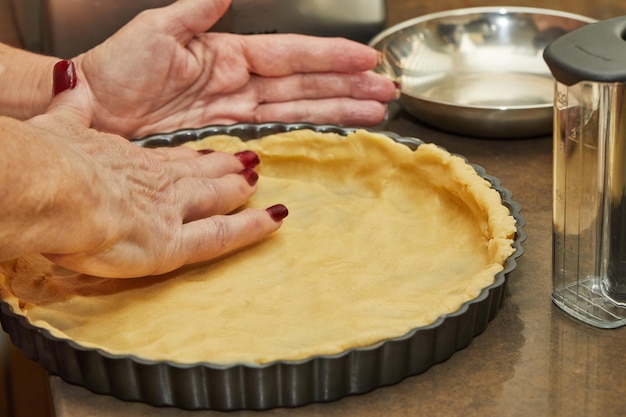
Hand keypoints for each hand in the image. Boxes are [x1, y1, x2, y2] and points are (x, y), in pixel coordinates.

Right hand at [2, 78, 285, 277]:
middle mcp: (156, 183)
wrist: (56, 189)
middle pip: (197, 174)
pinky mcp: (174, 243)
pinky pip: (222, 235)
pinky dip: (251, 228)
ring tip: (256, 180)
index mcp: (127, 159)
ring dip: (237, 188)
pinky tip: (274, 220)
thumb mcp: (57, 123)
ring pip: (214, 197)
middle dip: (222, 168)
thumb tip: (69, 80)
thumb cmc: (49, 161)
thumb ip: (70, 106)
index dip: (191, 157)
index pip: (168, 159)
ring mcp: (169, 211)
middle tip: (246, 163)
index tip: (207, 154)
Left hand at [74, 0, 396, 137]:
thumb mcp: (157, 29)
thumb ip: (198, 10)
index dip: (330, 56)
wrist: (93, 112)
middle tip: (387, 91)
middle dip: (348, 87)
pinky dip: (308, 131)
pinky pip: (277, 132)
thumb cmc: (116, 69)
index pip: (291, 53)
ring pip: (300, 108)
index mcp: (228, 53)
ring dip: (339, 109)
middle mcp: (240, 82)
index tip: (367, 59)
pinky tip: (334, 130)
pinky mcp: (229, 136)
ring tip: (374, 111)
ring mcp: (238, 111)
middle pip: (306, 83)